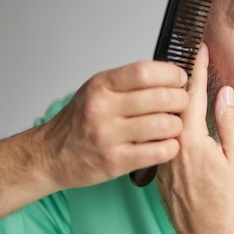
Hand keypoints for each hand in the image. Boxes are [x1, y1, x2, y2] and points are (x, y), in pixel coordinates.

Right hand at [40, 61, 187, 189]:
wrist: (51, 155)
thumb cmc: (81, 120)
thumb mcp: (98, 89)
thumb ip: (130, 81)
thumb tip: (171, 73)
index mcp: (102, 85)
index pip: (145, 72)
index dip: (171, 74)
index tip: (181, 78)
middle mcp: (103, 108)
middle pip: (161, 97)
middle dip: (182, 99)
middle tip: (182, 103)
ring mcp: (108, 136)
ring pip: (165, 125)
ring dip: (178, 125)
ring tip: (174, 126)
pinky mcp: (116, 161)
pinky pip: (159, 151)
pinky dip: (171, 147)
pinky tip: (167, 144)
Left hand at [157, 43, 233, 233]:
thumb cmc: (228, 202)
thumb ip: (228, 122)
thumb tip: (224, 94)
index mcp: (190, 140)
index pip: (191, 94)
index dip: (197, 69)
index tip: (200, 50)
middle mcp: (170, 147)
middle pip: (173, 104)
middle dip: (182, 80)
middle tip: (191, 61)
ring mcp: (163, 161)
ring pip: (167, 122)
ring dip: (176, 103)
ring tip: (185, 87)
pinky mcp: (161, 174)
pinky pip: (166, 141)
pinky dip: (173, 126)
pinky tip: (181, 124)